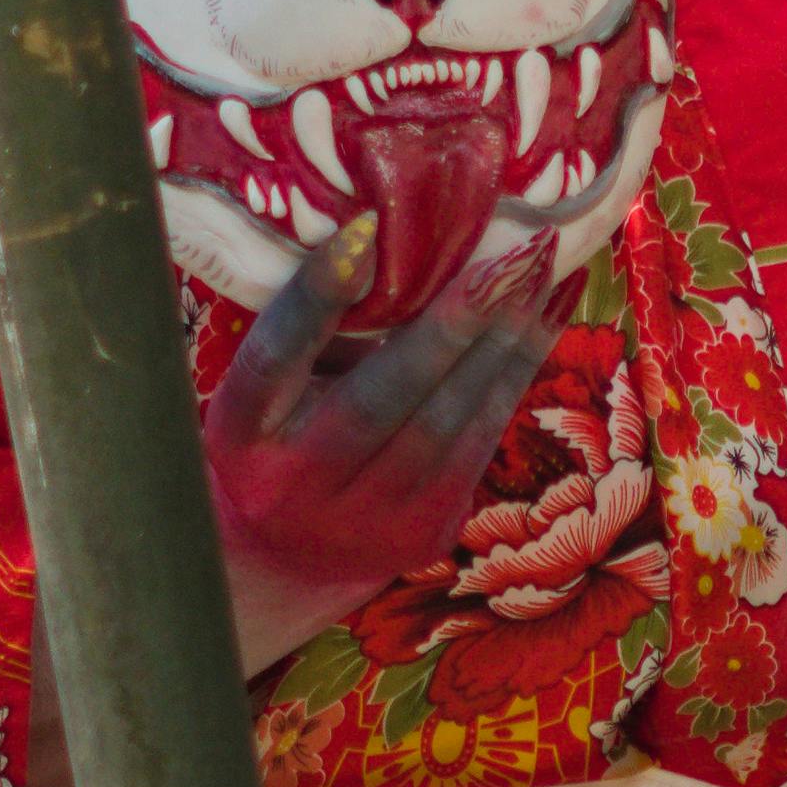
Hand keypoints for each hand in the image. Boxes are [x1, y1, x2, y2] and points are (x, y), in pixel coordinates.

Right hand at [205, 216, 538, 674]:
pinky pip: (481, 442)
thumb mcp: (270, 389)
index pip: (275, 356)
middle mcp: (299, 481)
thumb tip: (394, 241)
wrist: (290, 559)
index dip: (317, 294)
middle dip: (449, 325)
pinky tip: (542, 320)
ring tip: (541, 273)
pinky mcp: (428, 532)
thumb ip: (316, 331)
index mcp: (244, 430)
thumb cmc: (281, 437)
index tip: (365, 227)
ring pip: (447, 423)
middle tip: (504, 256)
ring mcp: (368, 518)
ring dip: (502, 343)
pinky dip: (515, 374)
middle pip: (379, 398)